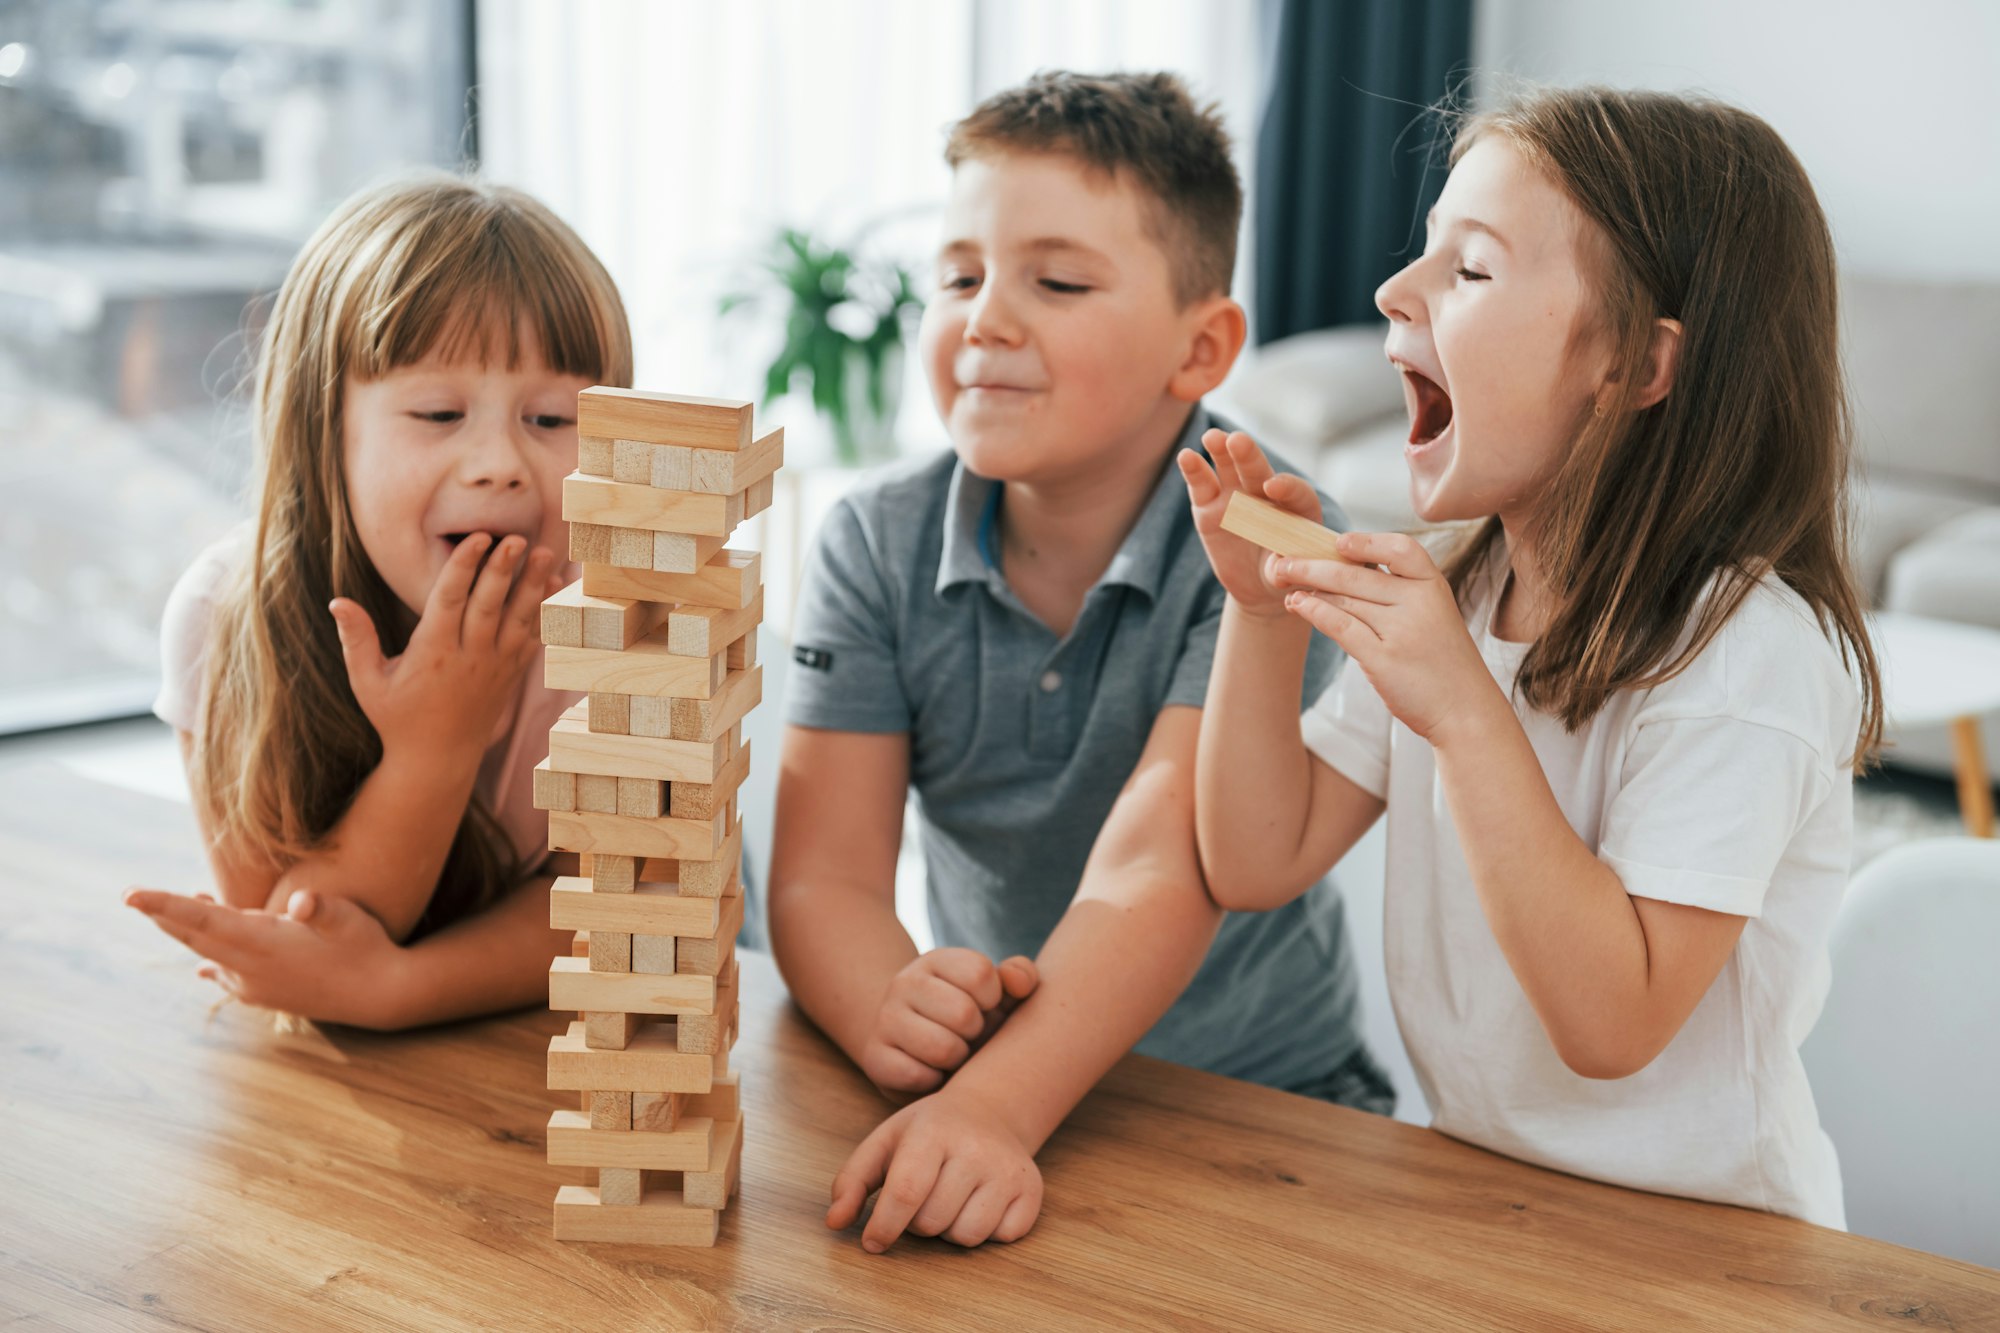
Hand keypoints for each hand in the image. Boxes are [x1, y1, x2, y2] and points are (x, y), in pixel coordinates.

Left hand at [123, 884, 410, 1028]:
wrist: (382, 995)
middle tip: (132, 896)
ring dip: (185, 931)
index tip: (130, 895)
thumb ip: (320, 908)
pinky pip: (225, 972)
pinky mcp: (267, 992)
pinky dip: (210, 957)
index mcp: (263, 942)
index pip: (202, 919)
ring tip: (162, 912)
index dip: (164, 905)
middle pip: (194, 936)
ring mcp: (256, 983)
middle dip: (162, 914)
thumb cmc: (366, 948)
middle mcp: (250, 966)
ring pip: (208, 952)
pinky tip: (203, 966)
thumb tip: (300, 902)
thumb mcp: (348, 919)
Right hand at [329, 533, 557, 763]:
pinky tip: (559, 585)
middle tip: (518, 539)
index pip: (450, 601)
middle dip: (503, 570)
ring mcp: (495, 667)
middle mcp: (468, 658)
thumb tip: (336, 601)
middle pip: (488, 606)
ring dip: (533, 587)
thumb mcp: (368, 682)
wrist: (438, 761)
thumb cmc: (397, 719)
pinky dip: (546, 613)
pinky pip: (533, 639)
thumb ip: (356, 640)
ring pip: (517, 620)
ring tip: (547, 554)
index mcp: (432, 654)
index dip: (464, 567)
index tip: (478, 538)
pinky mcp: (512, 675)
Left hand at [827, 1084, 1042, 1251]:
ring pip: (965, 1236)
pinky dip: (984, 1232)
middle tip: (924, 1196)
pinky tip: (979, 1203)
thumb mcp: (885, 1141)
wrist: (989, 1112)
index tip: (872, 1242)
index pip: (906, 1192)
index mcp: (934, 1131)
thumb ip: (852, 1180)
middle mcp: (976, 1148)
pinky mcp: (1031, 1191)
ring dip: (949, 1229)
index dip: (884, 1226)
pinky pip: (999, 1238)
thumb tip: (835, 1222)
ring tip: (950, 1199)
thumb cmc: (927, 1133)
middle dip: (917, 1222)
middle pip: (932, 1221)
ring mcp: (1008, 1170)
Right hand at [859, 949, 1037, 1099]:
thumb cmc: (969, 1017)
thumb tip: (1018, 982)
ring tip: (952, 1053)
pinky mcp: (875, 1057)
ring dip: (957, 1059)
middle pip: (964, 1013)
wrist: (915, 1047)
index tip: (984, 1006)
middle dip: (976, 1033)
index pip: (980, 974)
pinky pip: (917, 1076)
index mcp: (937, 960)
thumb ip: (1020, 977)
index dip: (992, 998)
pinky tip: (932, 1072)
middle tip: (966, 1035)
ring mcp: (885, 1019)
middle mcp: (904, 982)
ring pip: (942, 1048)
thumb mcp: (998, 994)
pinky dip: (933, 1082)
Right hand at [1177, 428, 1325, 617]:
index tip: (1273, 486)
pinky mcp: (1209, 507)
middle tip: (1238, 441)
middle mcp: (1266, 494)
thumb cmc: (1285, 576)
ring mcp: (1235, 497)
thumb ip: (1285, 569)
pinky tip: (1186, 456)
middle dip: (1248, 456)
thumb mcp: (1290, 577)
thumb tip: (1277, 570)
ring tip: (1212, 437)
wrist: (1260, 586)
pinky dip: (1194, 471)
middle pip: (1258, 471)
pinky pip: (1202, 486)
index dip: (1287, 486)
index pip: (1296, 492)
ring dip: (1221, 450)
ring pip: (1229, 468)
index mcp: (1297, 507)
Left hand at [1270, 530, 1502, 744]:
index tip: (1337, 541)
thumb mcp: (1434, 616)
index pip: (1400, 549)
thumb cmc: (1443, 663)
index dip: (1366, 542)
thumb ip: (1401, 593)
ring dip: (1308, 588)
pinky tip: (1298, 604)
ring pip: (1344, 598)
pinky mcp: (1384, 658)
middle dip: (1312, 565)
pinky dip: (1314, 611)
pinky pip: (1340, 625)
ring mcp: (1402, 630)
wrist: (1466, 711)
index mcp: (1433, 586)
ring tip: (1285, 583)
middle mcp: (1419, 603)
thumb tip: (1346, 570)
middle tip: (1282, 560)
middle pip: (1356, 574)